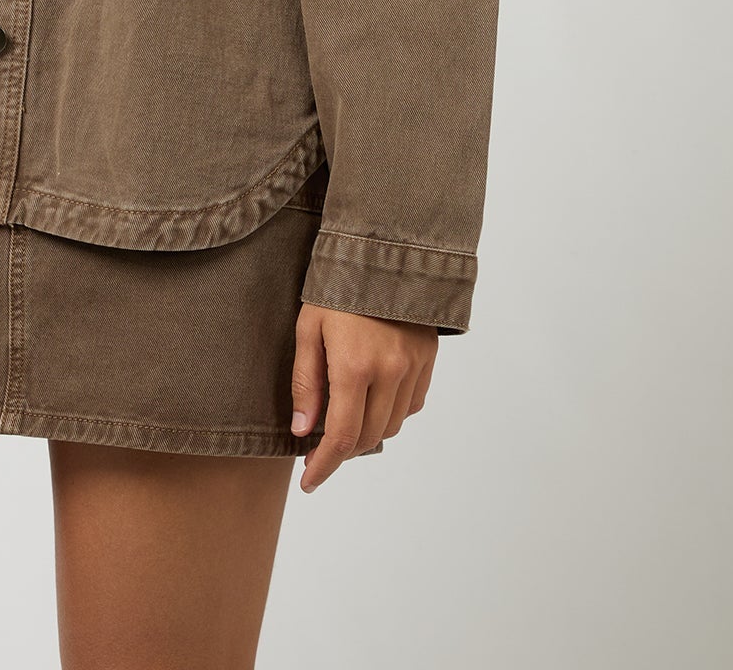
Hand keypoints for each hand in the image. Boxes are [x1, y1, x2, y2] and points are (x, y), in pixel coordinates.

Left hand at [290, 303, 436, 490]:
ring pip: (393, 424)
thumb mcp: (308, 329)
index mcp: (354, 366)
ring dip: (368, 433)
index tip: (310, 481)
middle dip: (343, 452)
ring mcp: (414, 366)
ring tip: (344, 421)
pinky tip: (373, 400)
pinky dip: (392, 412)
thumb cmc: (335, 287)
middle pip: (370, 437)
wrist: (382, 251)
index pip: (342, 437)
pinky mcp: (428, 358)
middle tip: (319, 449)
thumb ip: (306, 383)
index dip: (325, 466)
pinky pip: (412, 404)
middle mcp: (390, 372)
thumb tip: (304, 431)